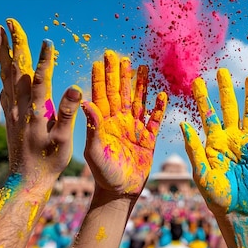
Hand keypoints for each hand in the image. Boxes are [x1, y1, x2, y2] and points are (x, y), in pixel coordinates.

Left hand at [0, 19, 81, 180]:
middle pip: (14, 69)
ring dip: (2, 51)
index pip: (39, 79)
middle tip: (7, 21)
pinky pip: (3, 88)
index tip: (47, 40)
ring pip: (5, 74)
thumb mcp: (63, 140)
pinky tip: (4, 68)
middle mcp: (19, 107)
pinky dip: (2, 71)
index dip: (44, 59)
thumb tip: (75, 88)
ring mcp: (11, 111)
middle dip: (12, 43)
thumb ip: (68, 112)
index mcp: (35, 111)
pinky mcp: (8, 117)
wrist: (26, 181)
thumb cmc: (49, 162)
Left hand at [81, 50, 166, 197]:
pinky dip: (159, 107)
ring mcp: (135, 129)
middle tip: (118, 55)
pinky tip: (161, 93)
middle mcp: (119, 122)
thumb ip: (93, 127)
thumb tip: (86, 103)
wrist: (120, 192)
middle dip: (119, 74)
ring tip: (142, 66)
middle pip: (120, 93)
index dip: (101, 78)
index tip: (100, 60)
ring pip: (138, 101)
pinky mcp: (149, 139)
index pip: (102, 95)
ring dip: (140, 84)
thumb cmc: (103, 173)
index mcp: (104, 123)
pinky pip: (155, 120)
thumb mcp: (94, 151)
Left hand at [181, 69, 247, 216]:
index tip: (196, 80)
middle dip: (225, 89)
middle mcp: (229, 138)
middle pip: (227, 108)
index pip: (206, 114)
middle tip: (222, 70)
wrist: (237, 210)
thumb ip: (193, 149)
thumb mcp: (201, 172)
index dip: (202, 97)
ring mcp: (245, 143)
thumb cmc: (215, 195)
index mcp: (212, 141)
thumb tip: (183, 125)